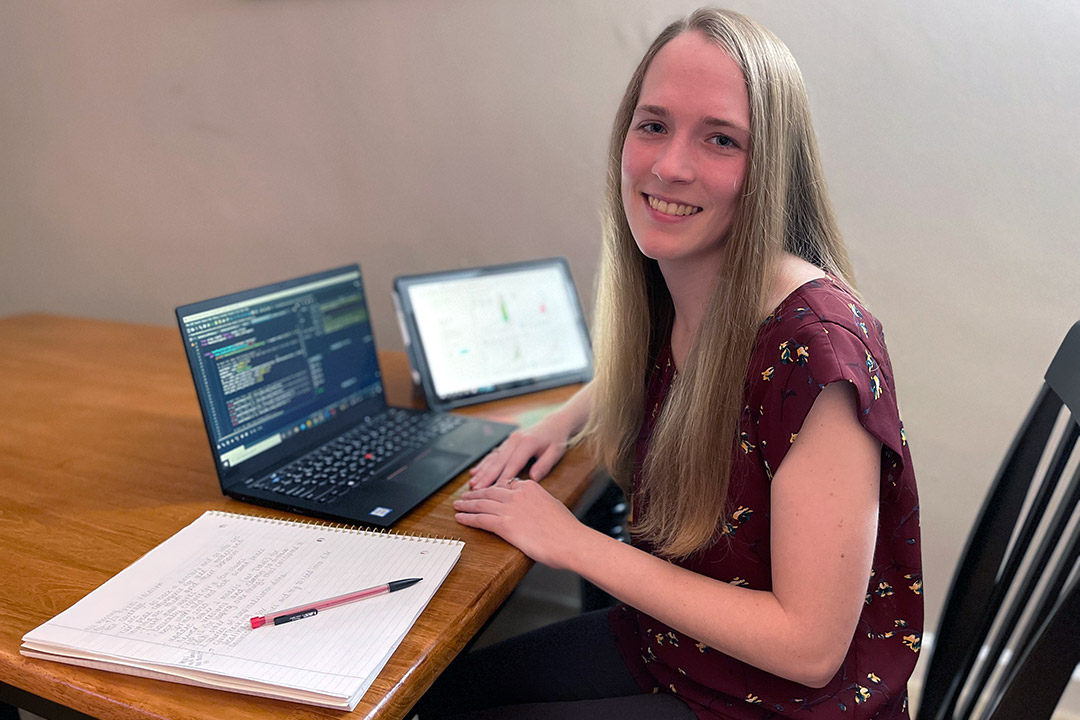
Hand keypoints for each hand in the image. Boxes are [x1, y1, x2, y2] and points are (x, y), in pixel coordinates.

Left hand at [454, 478, 583, 568]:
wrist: (570, 541)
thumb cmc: (566, 529)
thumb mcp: (553, 505)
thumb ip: (538, 502)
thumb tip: (533, 506)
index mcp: (530, 487)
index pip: (505, 484)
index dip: (492, 488)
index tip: (486, 491)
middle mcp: (518, 494)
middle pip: (490, 491)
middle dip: (475, 494)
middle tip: (465, 496)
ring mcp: (510, 508)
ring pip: (481, 503)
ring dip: (466, 504)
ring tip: (458, 505)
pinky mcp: (504, 524)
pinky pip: (480, 519)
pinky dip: (467, 518)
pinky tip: (460, 518)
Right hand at [468, 421, 569, 488]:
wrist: (553, 424)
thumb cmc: (555, 440)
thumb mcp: (555, 452)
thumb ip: (544, 465)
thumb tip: (533, 478)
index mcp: (527, 443)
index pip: (513, 463)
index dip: (503, 477)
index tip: (494, 490)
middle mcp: (515, 440)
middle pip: (499, 462)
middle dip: (486, 477)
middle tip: (476, 490)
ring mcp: (509, 440)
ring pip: (493, 458)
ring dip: (482, 472)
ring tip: (472, 483)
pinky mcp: (507, 443)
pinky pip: (493, 454)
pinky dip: (483, 464)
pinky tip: (474, 472)